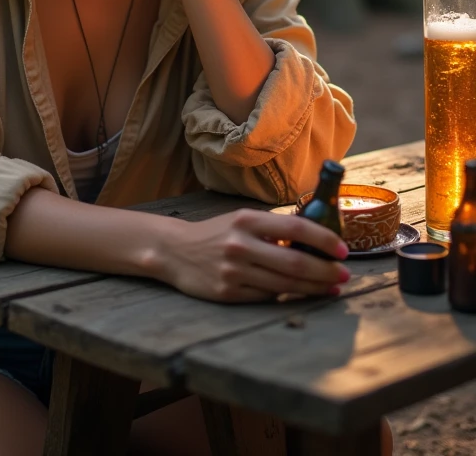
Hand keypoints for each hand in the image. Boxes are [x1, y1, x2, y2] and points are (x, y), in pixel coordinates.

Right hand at [156, 208, 348, 303]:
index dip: (324, 240)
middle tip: (343, 276)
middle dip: (325, 271)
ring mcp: (234, 271)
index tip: (343, 250)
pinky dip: (287, 297)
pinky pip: (266, 298)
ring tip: (330, 288)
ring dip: (314, 289)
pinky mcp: (228, 293)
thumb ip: (272, 228)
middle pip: (295, 263)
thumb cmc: (216, 234)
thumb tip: (315, 239)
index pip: (296, 228)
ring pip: (285, 286)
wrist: (174, 251)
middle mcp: (241, 245)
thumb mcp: (241, 220)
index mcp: (247, 220)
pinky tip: (300, 295)